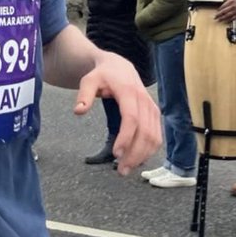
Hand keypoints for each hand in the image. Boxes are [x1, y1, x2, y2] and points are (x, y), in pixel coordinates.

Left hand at [73, 52, 161, 174]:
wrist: (120, 67)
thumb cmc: (103, 75)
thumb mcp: (89, 80)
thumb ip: (83, 95)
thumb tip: (78, 111)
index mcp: (129, 91)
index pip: (131, 118)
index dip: (126, 138)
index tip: (116, 154)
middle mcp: (144, 100)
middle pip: (145, 132)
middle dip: (134, 153)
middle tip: (121, 170)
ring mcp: (152, 108)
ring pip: (154, 136)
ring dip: (143, 155)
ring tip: (127, 169)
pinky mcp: (155, 114)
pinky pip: (157, 135)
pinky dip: (149, 150)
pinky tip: (137, 160)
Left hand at [215, 0, 235, 21]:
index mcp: (231, 0)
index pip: (224, 5)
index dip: (220, 8)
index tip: (218, 10)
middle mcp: (232, 6)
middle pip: (223, 11)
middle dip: (219, 14)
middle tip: (215, 17)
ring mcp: (235, 11)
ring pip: (227, 15)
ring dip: (222, 18)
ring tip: (219, 20)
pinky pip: (233, 18)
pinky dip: (229, 20)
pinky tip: (226, 21)